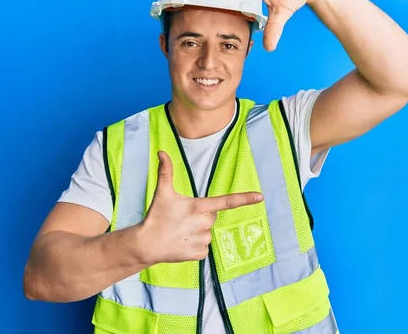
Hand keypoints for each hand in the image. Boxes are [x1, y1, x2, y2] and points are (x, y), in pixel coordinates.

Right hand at [139, 151, 263, 263]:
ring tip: (180, 231)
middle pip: (211, 216)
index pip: (226, 202)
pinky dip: (194, 244)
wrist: (146, 244)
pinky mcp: (200, 254)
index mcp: (199, 207)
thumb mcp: (162, 192)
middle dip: (201, 216)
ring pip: (207, 232)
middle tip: (183, 218)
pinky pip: (204, 247)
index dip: (244, 198)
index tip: (260, 197)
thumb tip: (162, 152)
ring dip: (197, 231)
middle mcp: (204, 224)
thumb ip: (166, 171)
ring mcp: (203, 240)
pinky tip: (181, 242)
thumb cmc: (156, 216)